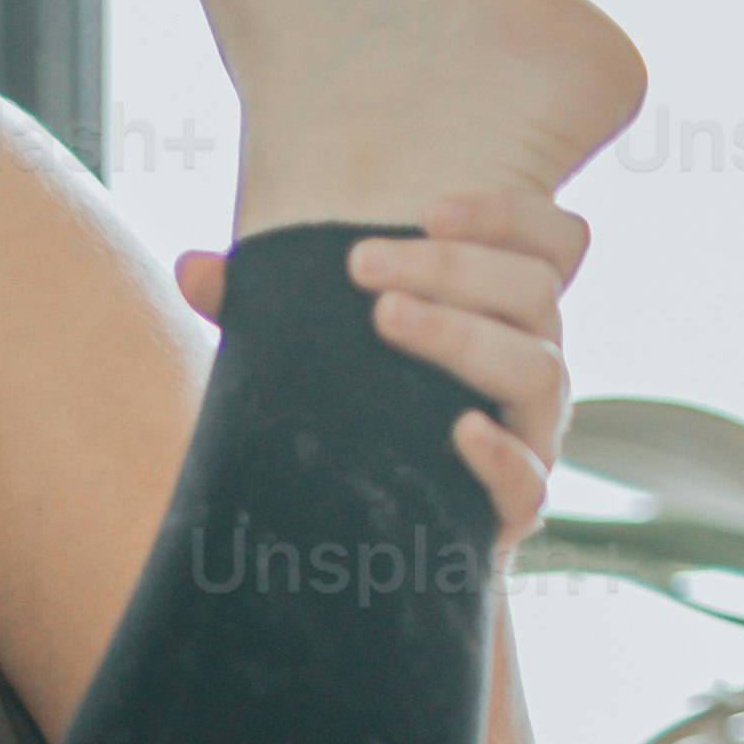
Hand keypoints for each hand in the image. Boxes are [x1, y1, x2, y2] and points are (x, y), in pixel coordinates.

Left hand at [177, 177, 588, 561]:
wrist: (363, 533)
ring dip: (462, 335)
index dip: (508, 215)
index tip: (428, 209)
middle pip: (534, 291)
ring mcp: (531, 434)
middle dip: (451, 267)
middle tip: (363, 264)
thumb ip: (260, 308)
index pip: (550, 243)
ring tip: (386, 316)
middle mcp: (532, 361)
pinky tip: (460, 429)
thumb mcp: (309, 352)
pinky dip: (500, 454)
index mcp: (501, 311)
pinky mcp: (515, 507)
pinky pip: (531, 482)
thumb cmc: (352, 414)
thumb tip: (192, 268)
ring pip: (537, 369)